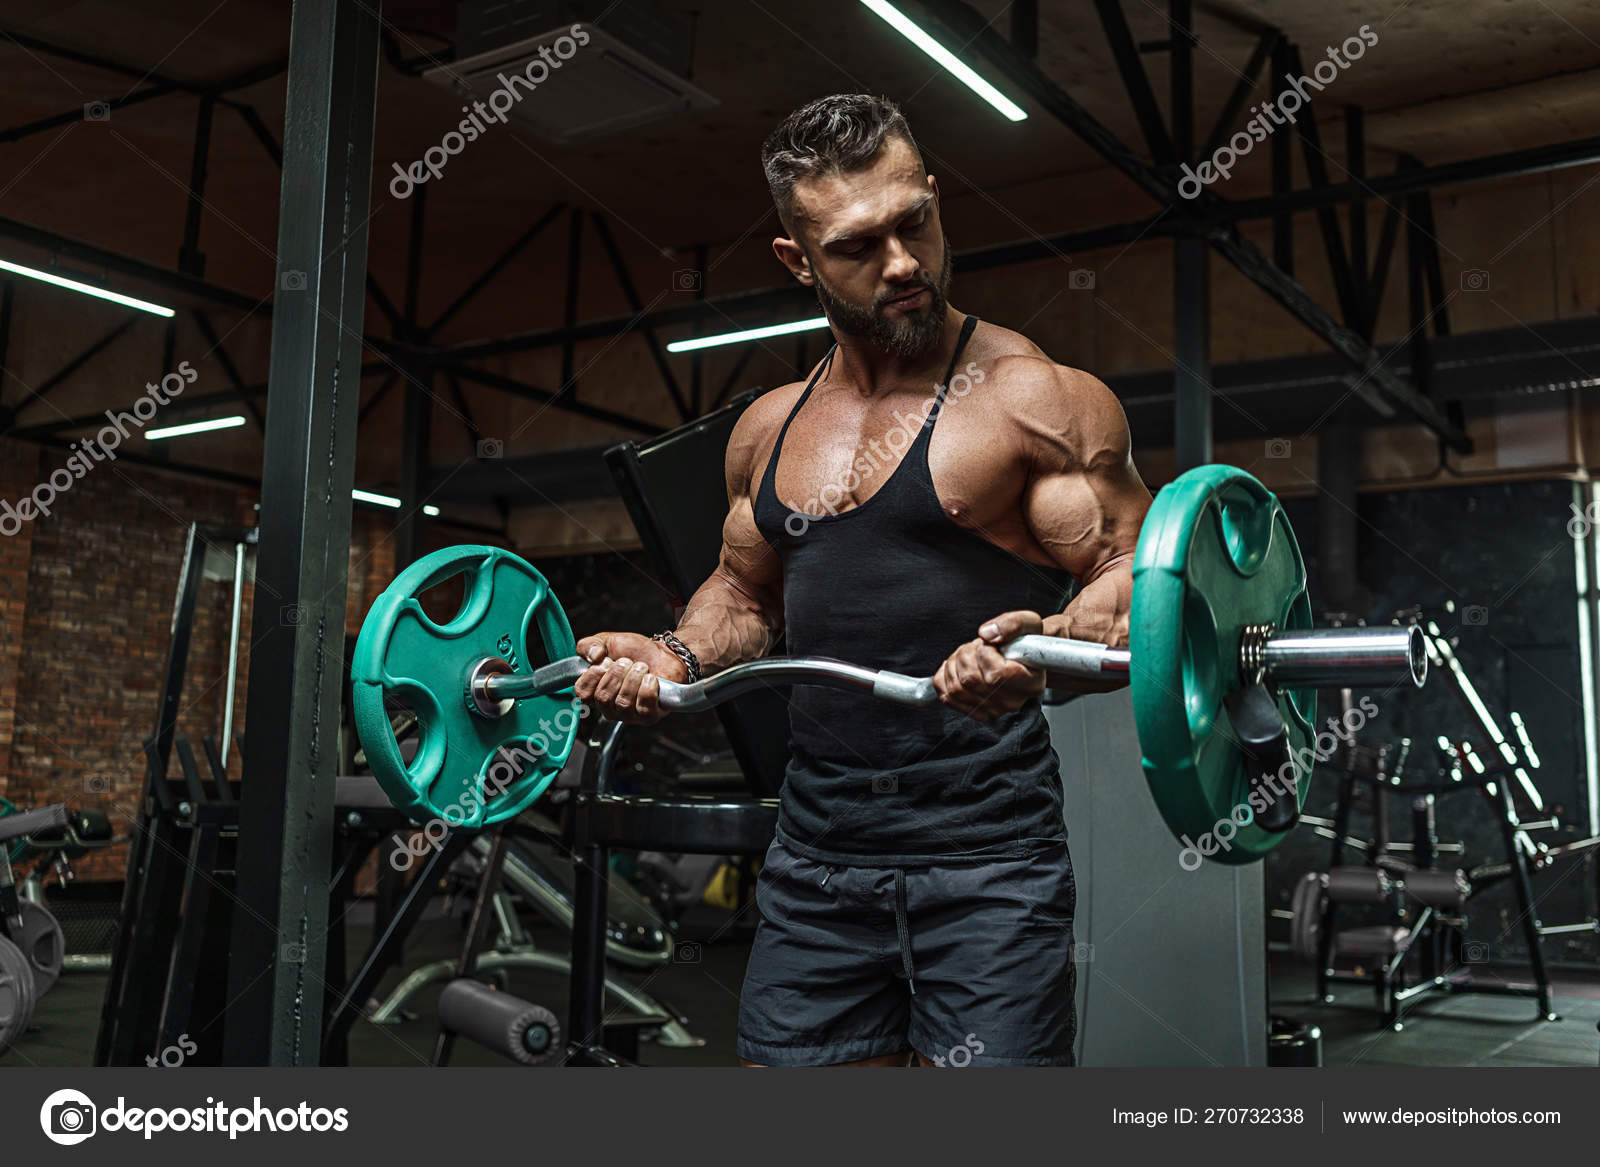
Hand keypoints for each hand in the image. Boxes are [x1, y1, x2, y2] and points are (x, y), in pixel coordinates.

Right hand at [573, 632, 690, 723]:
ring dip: (634, 677)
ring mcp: (629, 715)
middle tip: (627, 661)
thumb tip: (593, 657)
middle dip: (617, 673)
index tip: (605, 661)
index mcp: (595, 692)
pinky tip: (652, 678)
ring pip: (623, 703)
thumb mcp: (606, 642)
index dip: (593, 676)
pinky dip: (648, 687)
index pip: (582, 694)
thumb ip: (589, 645)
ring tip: (641, 667)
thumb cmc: (634, 651)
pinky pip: (644, 706)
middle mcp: (609, 708)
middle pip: (603, 698)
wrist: (663, 653)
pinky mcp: (649, 717)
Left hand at [932, 610, 1046, 720]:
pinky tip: (956, 666)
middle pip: (971, 680)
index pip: (995, 673)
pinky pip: (947, 696)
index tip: (992, 644)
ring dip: (955, 663)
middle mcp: (1011, 701)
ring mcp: (992, 709)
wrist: (1028, 658)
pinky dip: (944, 676)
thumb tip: (987, 634)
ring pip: (956, 689)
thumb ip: (1012, 624)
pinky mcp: (976, 711)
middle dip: (967, 653)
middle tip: (978, 646)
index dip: (985, 652)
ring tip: (969, 654)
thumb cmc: (1029, 642)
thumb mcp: (1029, 623)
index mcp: (1029, 683)